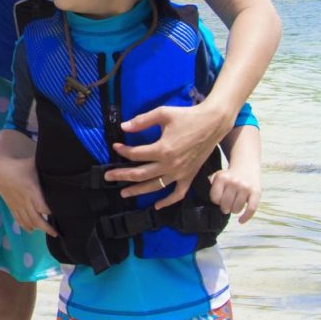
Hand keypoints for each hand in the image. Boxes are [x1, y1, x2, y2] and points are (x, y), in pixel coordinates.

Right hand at [0, 144, 56, 235]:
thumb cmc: (20, 166)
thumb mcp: (34, 164)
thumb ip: (46, 166)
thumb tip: (61, 164)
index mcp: (31, 190)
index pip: (43, 207)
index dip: (50, 212)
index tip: (59, 213)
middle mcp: (24, 200)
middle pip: (36, 219)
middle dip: (46, 228)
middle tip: (56, 233)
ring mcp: (17, 205)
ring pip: (28, 222)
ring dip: (38, 228)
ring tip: (48, 232)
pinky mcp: (12, 206)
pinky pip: (19, 220)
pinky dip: (25, 226)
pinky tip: (31, 229)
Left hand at [107, 102, 229, 209]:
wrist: (213, 123)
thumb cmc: (187, 116)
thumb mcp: (163, 113)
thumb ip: (142, 120)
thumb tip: (123, 127)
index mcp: (162, 149)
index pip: (135, 154)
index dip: (122, 151)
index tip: (115, 146)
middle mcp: (170, 164)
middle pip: (140, 174)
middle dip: (121, 175)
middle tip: (108, 177)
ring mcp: (180, 173)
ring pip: (155, 186)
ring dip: (138, 191)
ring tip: (123, 193)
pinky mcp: (189, 176)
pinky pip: (178, 193)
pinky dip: (168, 201)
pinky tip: (157, 205)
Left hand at [208, 169, 260, 223]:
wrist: (246, 166)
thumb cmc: (229, 175)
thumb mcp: (217, 176)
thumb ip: (212, 186)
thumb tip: (210, 200)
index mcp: (222, 178)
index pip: (215, 198)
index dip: (216, 201)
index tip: (218, 200)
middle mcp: (234, 182)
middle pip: (226, 204)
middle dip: (224, 208)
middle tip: (226, 206)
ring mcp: (245, 187)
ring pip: (237, 208)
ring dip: (234, 211)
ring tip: (234, 207)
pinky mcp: (256, 192)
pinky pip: (251, 209)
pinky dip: (245, 217)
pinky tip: (241, 221)